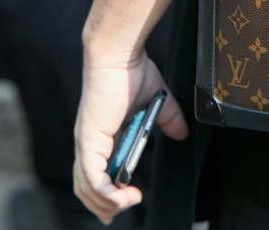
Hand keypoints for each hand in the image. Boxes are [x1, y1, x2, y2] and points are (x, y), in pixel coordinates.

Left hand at [73, 50, 188, 224]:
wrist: (120, 54)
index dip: (103, 192)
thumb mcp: (157, 101)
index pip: (94, 171)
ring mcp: (87, 142)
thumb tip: (182, 134)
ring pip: (87, 187)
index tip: (122, 202)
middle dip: (101, 205)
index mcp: (100, 133)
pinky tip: (125, 196)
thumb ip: (168, 119)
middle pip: (86, 186)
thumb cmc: (132, 71)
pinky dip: (107, 192)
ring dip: (107, 202)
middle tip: (117, 215)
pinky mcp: (90, 140)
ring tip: (130, 202)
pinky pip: (93, 178)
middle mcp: (89, 141)